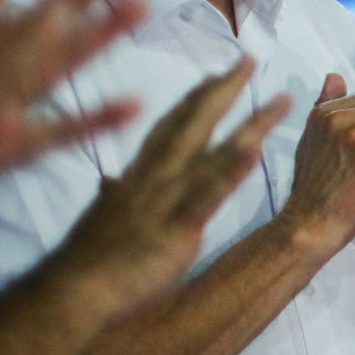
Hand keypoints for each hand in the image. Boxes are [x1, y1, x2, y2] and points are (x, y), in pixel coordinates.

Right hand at [50, 59, 291, 322]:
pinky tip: (255, 150)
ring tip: (282, 100)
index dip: (194, 98)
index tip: (215, 74)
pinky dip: (231, 170)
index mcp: (139, 173)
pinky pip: (208, 194)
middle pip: (194, 121)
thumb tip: (109, 183)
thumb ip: (114, 196)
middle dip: (224, 88)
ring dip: (251, 123)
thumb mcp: (103, 218)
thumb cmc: (89, 261)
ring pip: (214, 150)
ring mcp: (167, 197)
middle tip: (251, 59)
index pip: (169, 125)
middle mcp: (155, 174)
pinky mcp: (177, 225)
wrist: (72, 294)